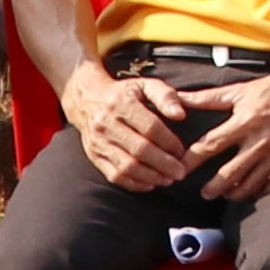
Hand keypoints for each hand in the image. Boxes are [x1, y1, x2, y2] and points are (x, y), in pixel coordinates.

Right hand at [69, 70, 206, 191]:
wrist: (88, 100)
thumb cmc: (125, 93)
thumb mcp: (145, 85)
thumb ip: (166, 96)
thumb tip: (180, 115)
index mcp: (122, 103)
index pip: (150, 127)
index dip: (169, 142)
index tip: (182, 151)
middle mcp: (107, 123)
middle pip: (139, 150)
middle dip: (163, 164)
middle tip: (180, 172)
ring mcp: (98, 142)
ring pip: (127, 166)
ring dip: (151, 177)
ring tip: (168, 180)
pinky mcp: (94, 156)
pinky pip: (115, 176)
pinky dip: (134, 184)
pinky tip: (150, 184)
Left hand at [186, 57, 269, 196]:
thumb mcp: (242, 90)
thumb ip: (209, 98)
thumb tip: (180, 97)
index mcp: (243, 122)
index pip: (209, 145)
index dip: (191, 160)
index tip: (179, 168)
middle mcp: (258, 142)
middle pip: (228, 174)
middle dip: (212, 188)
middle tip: (204, 193)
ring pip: (249, 185)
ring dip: (233, 193)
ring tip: (225, 194)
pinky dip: (258, 191)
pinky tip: (250, 191)